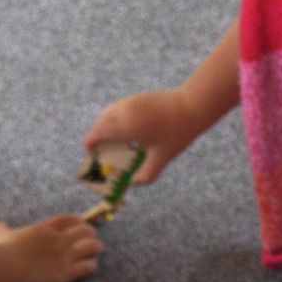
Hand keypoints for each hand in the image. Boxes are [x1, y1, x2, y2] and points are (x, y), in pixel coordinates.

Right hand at [0, 214, 103, 281]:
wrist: (8, 266)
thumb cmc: (4, 250)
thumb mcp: (2, 235)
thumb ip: (2, 229)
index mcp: (47, 228)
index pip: (70, 219)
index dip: (79, 221)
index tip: (82, 223)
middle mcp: (60, 239)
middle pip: (85, 231)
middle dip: (90, 234)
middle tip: (91, 239)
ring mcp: (65, 255)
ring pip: (92, 246)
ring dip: (96, 248)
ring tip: (97, 251)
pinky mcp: (66, 273)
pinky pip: (88, 266)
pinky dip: (91, 265)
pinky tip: (91, 266)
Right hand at [83, 90, 203, 185]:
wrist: (192, 105)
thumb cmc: (177, 132)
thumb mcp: (162, 157)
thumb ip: (146, 175)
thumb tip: (133, 183)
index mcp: (125, 126)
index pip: (96, 134)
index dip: (89, 145)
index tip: (92, 155)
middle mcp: (123, 111)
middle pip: (99, 123)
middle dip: (97, 137)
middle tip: (105, 152)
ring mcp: (129, 102)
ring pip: (107, 113)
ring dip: (106, 127)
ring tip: (117, 142)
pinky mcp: (136, 98)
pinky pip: (118, 109)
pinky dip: (116, 119)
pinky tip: (129, 131)